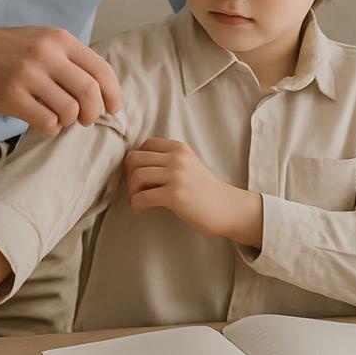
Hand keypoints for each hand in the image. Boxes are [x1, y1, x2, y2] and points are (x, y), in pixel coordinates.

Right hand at [0, 23, 121, 136]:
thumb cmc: (8, 49)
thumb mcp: (43, 40)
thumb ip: (70, 59)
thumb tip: (102, 90)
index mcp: (59, 40)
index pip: (101, 70)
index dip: (113, 94)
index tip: (113, 107)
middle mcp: (46, 55)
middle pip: (89, 93)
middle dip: (93, 112)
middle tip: (86, 119)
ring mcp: (28, 75)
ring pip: (69, 111)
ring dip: (69, 121)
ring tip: (58, 117)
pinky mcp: (11, 96)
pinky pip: (46, 122)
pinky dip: (51, 127)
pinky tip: (43, 121)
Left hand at [123, 138, 262, 246]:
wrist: (227, 208)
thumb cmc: (205, 190)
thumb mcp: (188, 165)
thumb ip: (167, 160)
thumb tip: (135, 166)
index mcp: (179, 148)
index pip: (144, 144)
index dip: (136, 161)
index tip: (138, 176)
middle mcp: (177, 158)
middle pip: (134, 158)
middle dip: (128, 176)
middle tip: (134, 190)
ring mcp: (176, 176)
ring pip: (136, 176)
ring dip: (131, 191)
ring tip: (137, 200)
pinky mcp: (175, 195)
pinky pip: (141, 197)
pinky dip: (135, 204)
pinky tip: (140, 209)